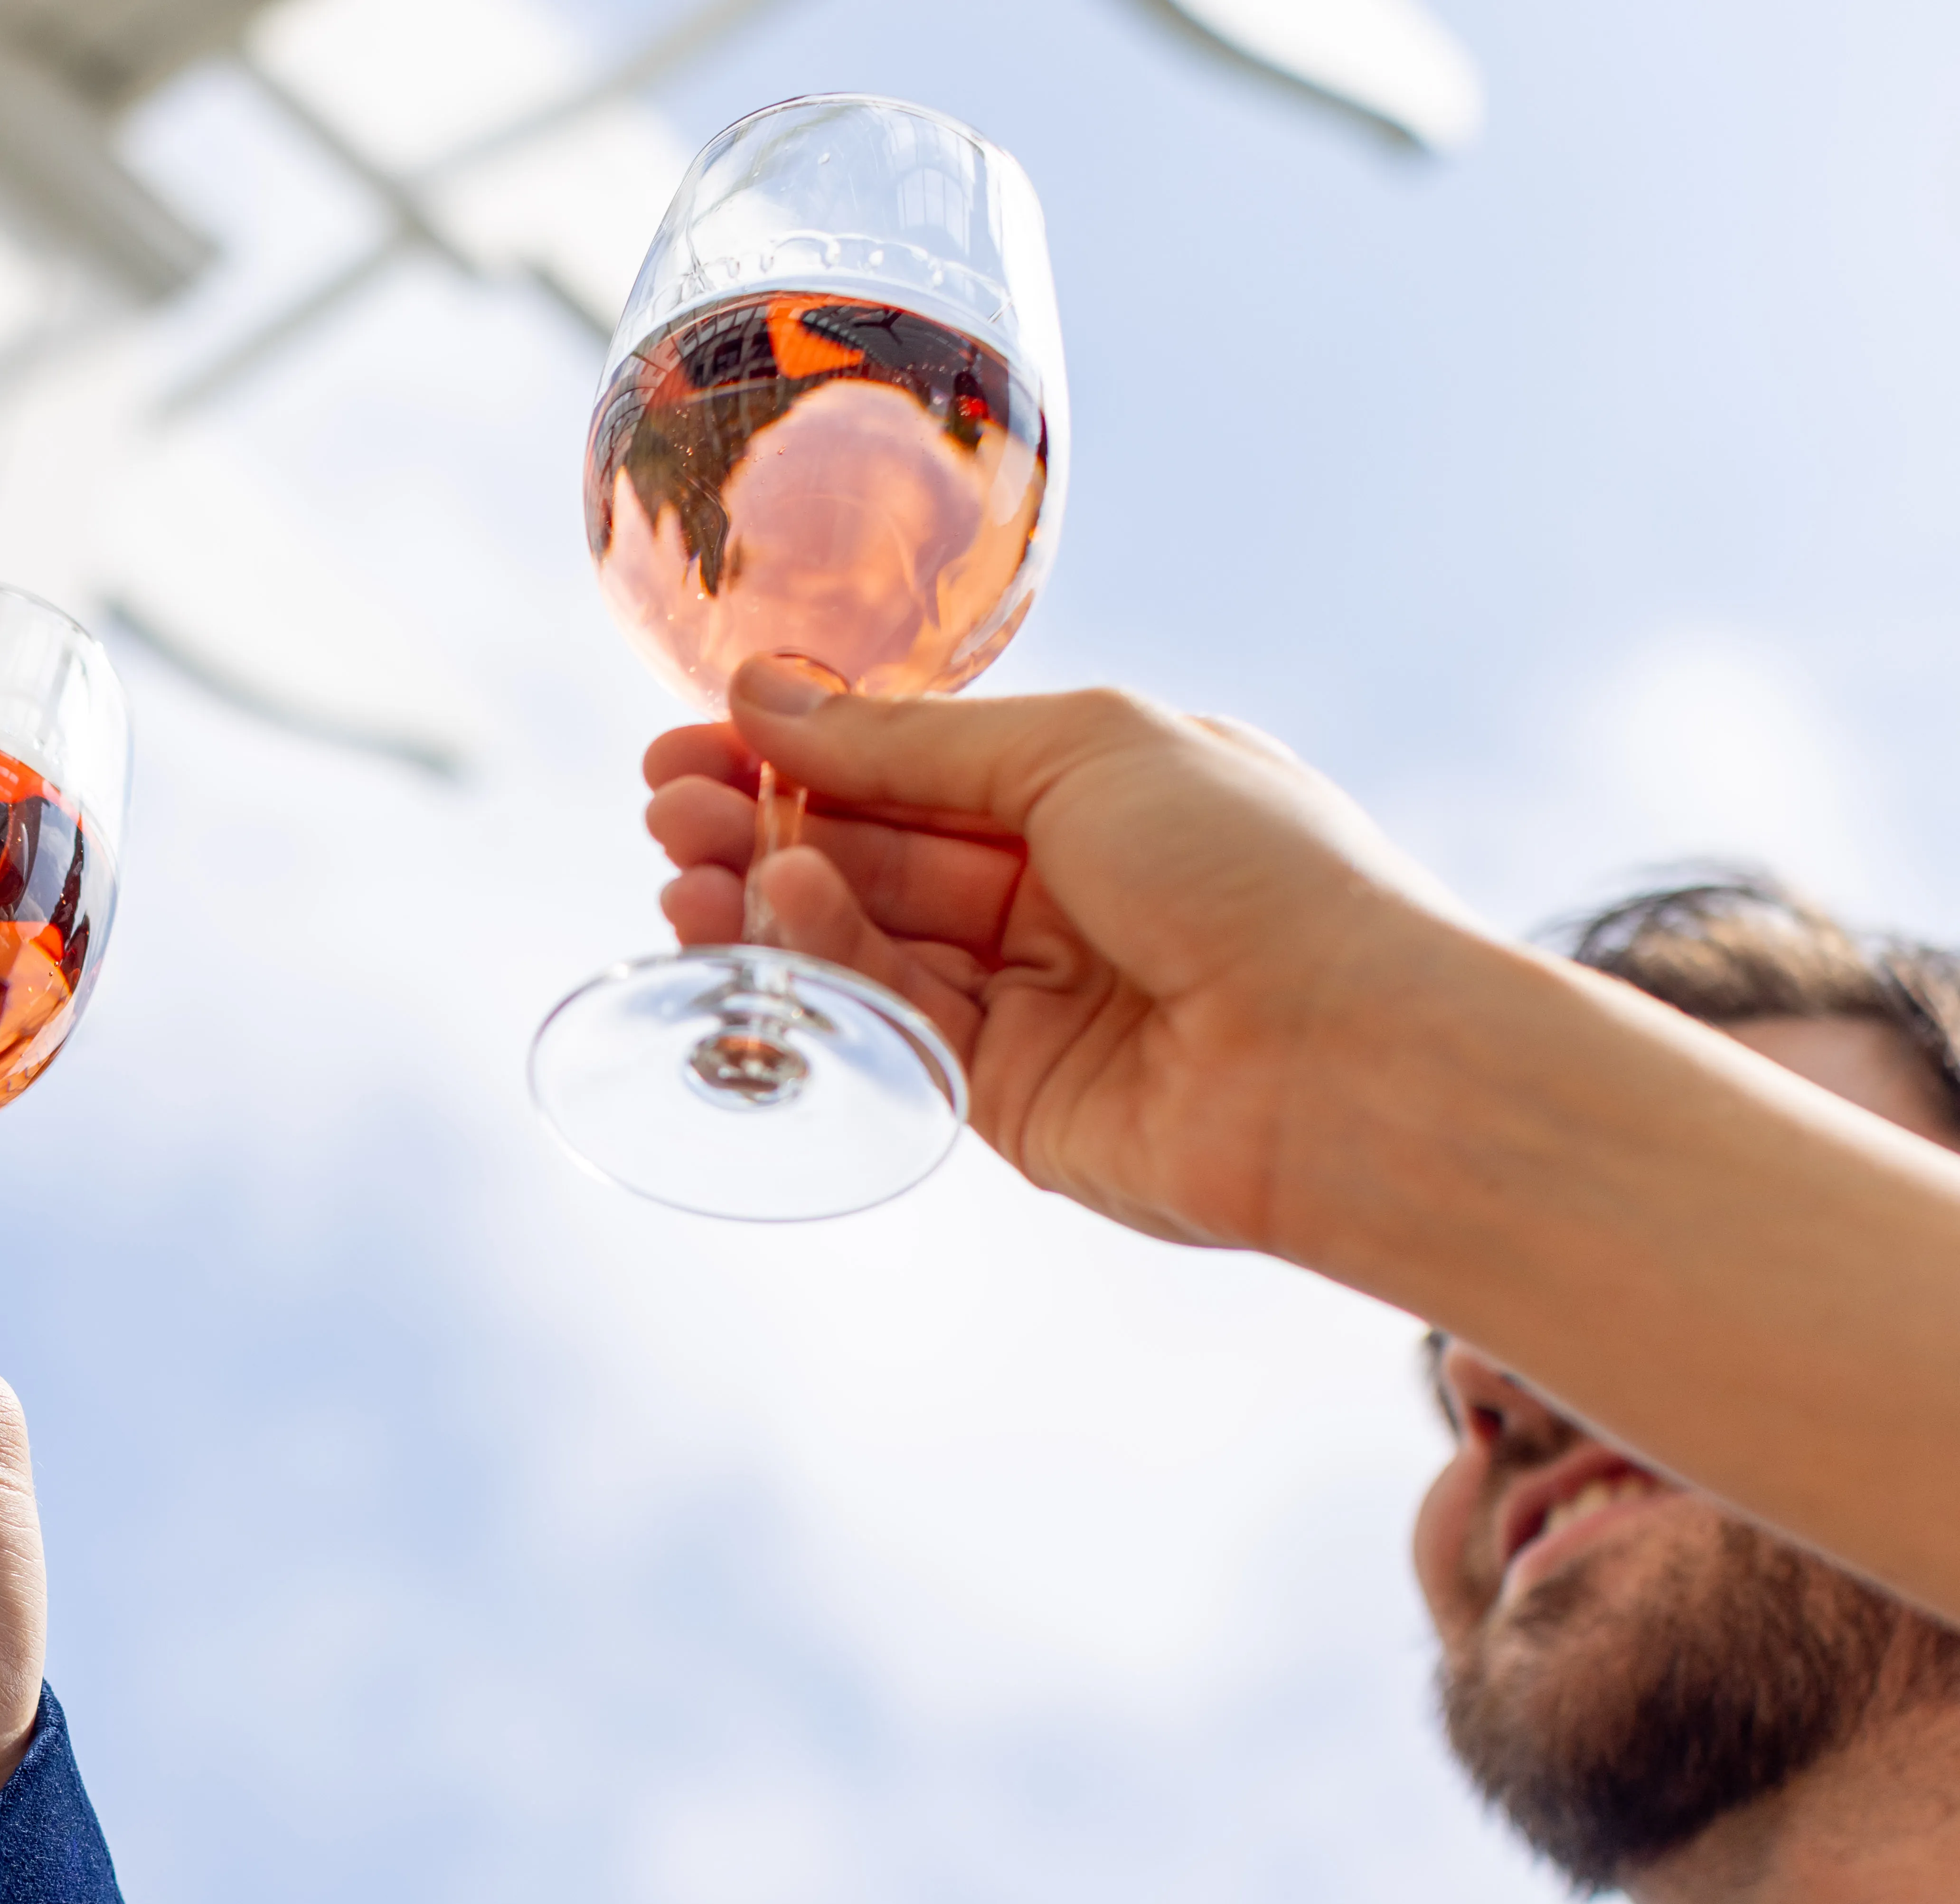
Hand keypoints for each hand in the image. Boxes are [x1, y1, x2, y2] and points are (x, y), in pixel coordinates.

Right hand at [642, 660, 1478, 1253]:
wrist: (1348, 1060)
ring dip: (769, 896)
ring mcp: (1029, 996)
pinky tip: (776, 906)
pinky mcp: (1003, 1094)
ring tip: (691, 867)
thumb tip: (768, 698)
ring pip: (864, 939)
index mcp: (1095, 789)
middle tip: (665, 806)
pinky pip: (889, 1019)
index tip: (698, 738)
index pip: (913, 764)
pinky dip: (826, 962)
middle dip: (762, 822)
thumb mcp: (1080, 751)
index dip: (803, 748)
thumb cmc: (1259, 874)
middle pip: (873, 850)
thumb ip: (911, 742)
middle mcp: (1058, 891)